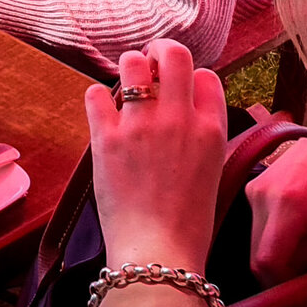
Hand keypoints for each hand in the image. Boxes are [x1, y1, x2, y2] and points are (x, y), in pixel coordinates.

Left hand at [84, 40, 224, 272]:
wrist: (159, 254)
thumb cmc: (187, 223)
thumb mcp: (212, 172)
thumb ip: (202, 135)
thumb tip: (184, 108)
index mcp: (212, 130)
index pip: (206, 74)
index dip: (190, 76)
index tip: (177, 87)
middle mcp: (179, 119)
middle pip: (173, 53)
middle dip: (158, 51)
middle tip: (148, 65)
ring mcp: (142, 125)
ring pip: (132, 62)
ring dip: (127, 69)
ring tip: (125, 87)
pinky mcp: (107, 137)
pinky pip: (95, 93)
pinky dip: (97, 98)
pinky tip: (102, 112)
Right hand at [246, 139, 306, 282]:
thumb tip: (294, 279)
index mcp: (288, 204)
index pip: (267, 263)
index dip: (282, 285)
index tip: (304, 293)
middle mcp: (262, 195)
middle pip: (256, 256)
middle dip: (278, 275)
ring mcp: (254, 188)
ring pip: (254, 243)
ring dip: (275, 256)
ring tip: (305, 254)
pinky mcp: (253, 186)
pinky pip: (256, 226)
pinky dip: (272, 240)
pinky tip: (295, 236)